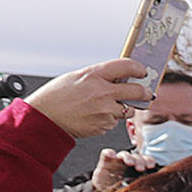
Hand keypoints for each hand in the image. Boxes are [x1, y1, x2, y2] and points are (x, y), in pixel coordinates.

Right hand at [27, 59, 150, 141]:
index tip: (142, 71)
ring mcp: (105, 110)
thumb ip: (98, 77)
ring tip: (105, 106)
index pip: (126, 66)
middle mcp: (102, 92)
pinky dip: (108, 118)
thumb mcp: (76, 77)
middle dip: (145, 92)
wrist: (45, 118)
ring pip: (127, 109)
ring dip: (123, 107)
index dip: (138, 68)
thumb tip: (118, 77)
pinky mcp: (104, 125)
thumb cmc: (56, 96)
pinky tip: (93, 115)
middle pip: (137, 91)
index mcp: (93, 75)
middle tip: (147, 93)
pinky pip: (114, 121)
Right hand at [89, 148, 154, 191]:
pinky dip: (109, 153)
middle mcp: (129, 164)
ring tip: (129, 162)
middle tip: (140, 168)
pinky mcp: (105, 163)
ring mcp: (117, 162)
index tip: (151, 166)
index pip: (146, 161)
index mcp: (139, 169)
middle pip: (136, 157)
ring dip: (128, 156)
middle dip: (140, 160)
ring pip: (124, 154)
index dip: (149, 161)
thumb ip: (145, 189)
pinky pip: (107, 154)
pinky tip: (111, 154)